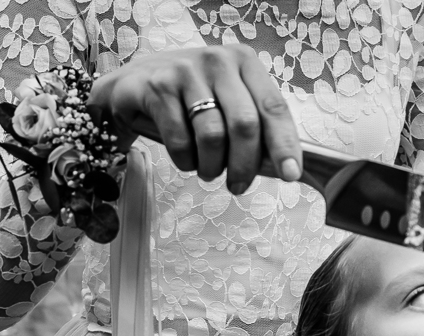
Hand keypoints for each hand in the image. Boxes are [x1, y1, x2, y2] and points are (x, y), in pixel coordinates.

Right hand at [89, 45, 301, 193]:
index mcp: (245, 62)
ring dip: (212, 166)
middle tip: (239, 187)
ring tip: (209, 172)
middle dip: (245, 165)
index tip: (291, 174)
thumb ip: (255, 126)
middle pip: (245, 124)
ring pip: (212, 135)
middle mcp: (218, 60)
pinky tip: (186, 160)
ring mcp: (185, 70)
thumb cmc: (192, 100)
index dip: (284, 144)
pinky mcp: (157, 86)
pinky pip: (180, 140)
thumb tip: (284, 167)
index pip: (274, 107)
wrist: (132, 86)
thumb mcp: (227, 101)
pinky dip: (186, 161)